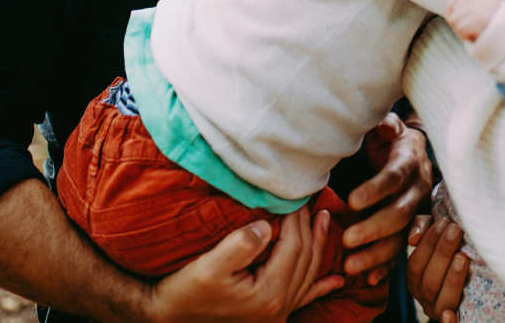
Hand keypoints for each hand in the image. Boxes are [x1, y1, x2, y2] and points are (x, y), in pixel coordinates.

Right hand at [147, 206, 341, 322]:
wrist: (167, 318)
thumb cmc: (185, 292)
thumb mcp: (208, 266)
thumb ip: (241, 244)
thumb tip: (268, 225)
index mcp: (269, 293)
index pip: (294, 247)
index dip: (297, 218)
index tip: (295, 194)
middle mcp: (278, 307)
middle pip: (305, 259)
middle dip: (310, 227)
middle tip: (311, 199)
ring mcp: (276, 314)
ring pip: (307, 275)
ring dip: (319, 246)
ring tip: (324, 219)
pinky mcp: (268, 314)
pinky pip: (302, 298)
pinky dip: (320, 287)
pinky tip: (336, 280)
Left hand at [341, 113, 435, 284]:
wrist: (411, 152)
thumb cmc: (390, 139)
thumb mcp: (388, 126)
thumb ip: (384, 126)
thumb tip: (383, 129)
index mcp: (409, 163)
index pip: (394, 177)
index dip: (376, 190)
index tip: (351, 201)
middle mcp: (416, 190)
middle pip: (400, 213)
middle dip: (374, 228)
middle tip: (347, 239)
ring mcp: (415, 213)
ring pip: (400, 238)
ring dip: (376, 254)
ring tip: (350, 265)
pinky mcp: (409, 229)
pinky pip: (400, 251)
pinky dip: (386, 267)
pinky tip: (369, 279)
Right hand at [407, 215, 468, 322]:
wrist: (469, 262)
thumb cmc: (449, 242)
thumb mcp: (434, 231)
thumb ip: (421, 226)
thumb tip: (413, 238)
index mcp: (416, 278)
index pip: (416, 264)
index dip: (429, 242)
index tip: (445, 222)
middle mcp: (425, 297)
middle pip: (429, 280)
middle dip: (443, 253)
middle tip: (456, 230)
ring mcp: (440, 311)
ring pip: (441, 300)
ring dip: (451, 279)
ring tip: (462, 256)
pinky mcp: (457, 319)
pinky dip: (449, 322)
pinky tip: (451, 314)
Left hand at [445, 0, 500, 42]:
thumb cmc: (494, 28)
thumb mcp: (484, 12)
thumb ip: (469, 7)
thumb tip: (449, 11)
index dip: (452, 4)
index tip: (450, 14)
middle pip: (456, 7)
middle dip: (457, 20)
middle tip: (468, 29)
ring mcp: (480, 8)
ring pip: (454, 18)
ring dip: (460, 29)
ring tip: (471, 33)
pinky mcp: (479, 20)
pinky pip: (460, 28)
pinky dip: (463, 36)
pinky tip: (472, 38)